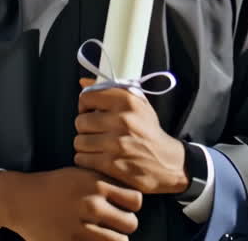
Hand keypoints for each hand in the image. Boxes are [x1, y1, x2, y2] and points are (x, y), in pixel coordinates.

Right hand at [0, 166, 141, 240]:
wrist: (22, 200)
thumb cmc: (55, 186)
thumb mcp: (81, 174)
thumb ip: (107, 183)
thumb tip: (133, 198)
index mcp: (95, 185)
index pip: (135, 200)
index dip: (131, 204)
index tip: (123, 206)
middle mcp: (90, 205)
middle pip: (131, 223)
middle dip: (124, 224)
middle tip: (114, 223)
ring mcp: (80, 227)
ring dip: (113, 238)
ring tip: (103, 233)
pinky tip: (89, 238)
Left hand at [74, 78, 188, 194]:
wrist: (168, 162)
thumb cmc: (149, 132)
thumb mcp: (138, 104)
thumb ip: (111, 91)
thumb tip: (82, 82)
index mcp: (127, 101)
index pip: (86, 97)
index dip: (85, 105)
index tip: (91, 112)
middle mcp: (122, 120)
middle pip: (80, 121)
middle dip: (85, 128)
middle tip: (95, 132)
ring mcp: (117, 144)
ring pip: (79, 142)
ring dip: (85, 146)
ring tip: (97, 146)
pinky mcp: (113, 165)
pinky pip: (83, 159)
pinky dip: (87, 160)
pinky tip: (98, 158)